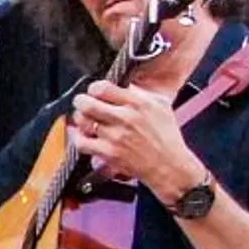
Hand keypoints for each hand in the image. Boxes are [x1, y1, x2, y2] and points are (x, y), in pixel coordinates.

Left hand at [68, 79, 195, 196]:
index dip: (93, 88)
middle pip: (87, 104)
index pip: (102, 88)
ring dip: (80, 120)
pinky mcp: (109, 153)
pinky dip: (79, 139)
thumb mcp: (160, 105)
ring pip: (83, 122)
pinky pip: (82, 143)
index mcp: (138, 103)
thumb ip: (140, 92)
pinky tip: (85, 137)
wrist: (169, 165)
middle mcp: (125, 118)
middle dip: (80, 102)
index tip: (94, 92)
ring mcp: (116, 136)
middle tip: (82, 104)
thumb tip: (122, 83)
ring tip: (85, 120)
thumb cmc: (166, 136)